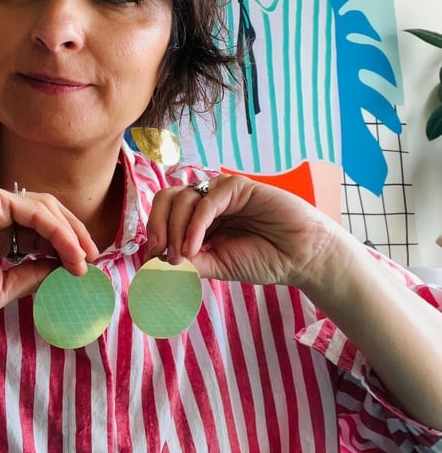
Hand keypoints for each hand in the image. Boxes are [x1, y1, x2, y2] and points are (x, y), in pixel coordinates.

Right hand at [0, 182, 97, 321]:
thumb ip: (31, 275)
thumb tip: (62, 269)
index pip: (39, 234)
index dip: (65, 248)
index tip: (84, 269)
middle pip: (47, 216)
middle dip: (74, 236)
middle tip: (93, 260)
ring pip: (44, 208)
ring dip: (70, 232)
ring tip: (85, 258)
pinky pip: (31, 208)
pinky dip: (55, 228)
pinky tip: (69, 249)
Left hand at [145, 175, 336, 286]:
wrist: (301, 257)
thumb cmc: (263, 259)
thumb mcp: (217, 265)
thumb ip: (189, 262)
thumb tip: (153, 264)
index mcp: (200, 218)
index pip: (165, 213)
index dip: (154, 231)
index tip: (152, 258)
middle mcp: (207, 201)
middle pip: (167, 199)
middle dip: (158, 225)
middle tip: (160, 253)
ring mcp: (222, 191)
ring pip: (183, 199)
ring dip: (177, 230)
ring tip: (183, 257)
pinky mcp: (238, 186)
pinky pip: (207, 201)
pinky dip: (195, 225)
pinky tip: (195, 247)